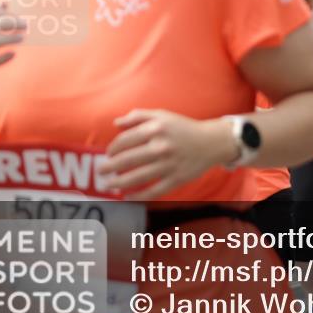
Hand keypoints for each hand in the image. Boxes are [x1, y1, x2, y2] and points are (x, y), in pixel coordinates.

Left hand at [101, 110, 232, 200]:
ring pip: (137, 178)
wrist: (212, 142)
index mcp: (156, 129)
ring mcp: (169, 165)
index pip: (124, 141)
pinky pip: (154, 191)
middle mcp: (161, 147)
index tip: (108, 154)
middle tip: (101, 172)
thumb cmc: (183, 128)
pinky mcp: (177, 179)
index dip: (112, 149)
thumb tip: (115, 123)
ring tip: (108, 185)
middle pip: (126, 160)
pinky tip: (126, 197)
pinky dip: (138, 197)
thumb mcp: (162, 115)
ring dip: (119, 183)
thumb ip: (138, 116)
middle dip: (109, 168)